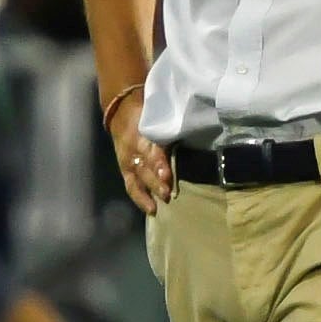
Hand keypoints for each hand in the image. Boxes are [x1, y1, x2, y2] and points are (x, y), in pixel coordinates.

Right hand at [109, 90, 171, 215]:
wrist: (120, 111)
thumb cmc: (147, 112)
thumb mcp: (158, 115)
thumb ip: (172, 127)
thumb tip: (199, 131)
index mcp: (144, 132)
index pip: (151, 150)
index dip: (158, 163)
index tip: (167, 175)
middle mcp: (135, 148)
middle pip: (144, 167)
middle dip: (155, 181)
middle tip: (167, 193)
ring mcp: (129, 160)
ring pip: (138, 178)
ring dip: (149, 191)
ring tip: (158, 205)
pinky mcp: (125, 168)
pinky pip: (131, 186)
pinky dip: (140, 198)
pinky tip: (151, 210)